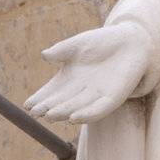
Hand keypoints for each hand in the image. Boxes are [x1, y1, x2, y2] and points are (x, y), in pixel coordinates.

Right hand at [24, 21, 154, 123]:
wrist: (131, 41)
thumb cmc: (103, 42)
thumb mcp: (78, 44)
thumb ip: (62, 50)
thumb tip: (44, 55)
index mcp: (70, 79)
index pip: (52, 92)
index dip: (41, 98)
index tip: (27, 105)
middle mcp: (81, 90)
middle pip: (62, 102)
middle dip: (49, 107)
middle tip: (36, 112)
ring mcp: (97, 95)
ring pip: (77, 107)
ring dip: (64, 112)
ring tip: (50, 115)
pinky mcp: (113, 98)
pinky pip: (99, 109)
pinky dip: (87, 114)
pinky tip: (74, 118)